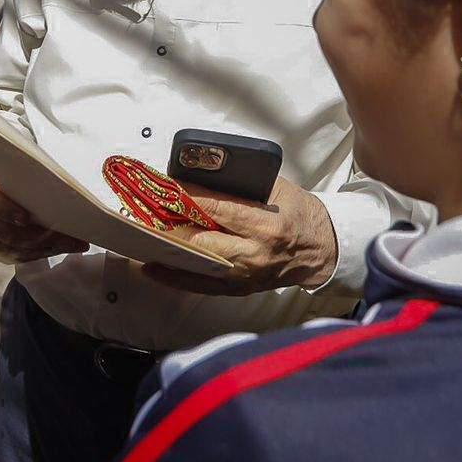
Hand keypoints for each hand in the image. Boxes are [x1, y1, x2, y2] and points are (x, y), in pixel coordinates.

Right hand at [0, 177, 88, 263]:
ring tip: (74, 244)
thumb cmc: (9, 181)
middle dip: (43, 236)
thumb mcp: (13, 174)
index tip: (25, 218)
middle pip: (10, 234)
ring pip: (19, 250)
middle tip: (69, 234)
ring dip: (50, 248)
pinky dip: (46, 253)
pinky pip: (23, 258)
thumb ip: (27, 177)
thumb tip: (59, 178)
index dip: (8, 212)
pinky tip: (65, 248)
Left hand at [143, 177, 337, 295]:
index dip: (191, 198)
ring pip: (198, 266)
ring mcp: (246, 275)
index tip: (167, 187)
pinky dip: (175, 277)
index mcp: (267, 225)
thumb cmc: (300, 214)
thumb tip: (203, 173)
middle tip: (145, 213)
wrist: (322, 250)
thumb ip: (244, 184)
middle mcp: (255, 254)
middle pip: (204, 242)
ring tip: (140, 240)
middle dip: (172, 227)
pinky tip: (152, 268)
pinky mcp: (240, 288)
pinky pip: (201, 285)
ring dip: (167, 253)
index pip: (221, 210)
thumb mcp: (279, 189)